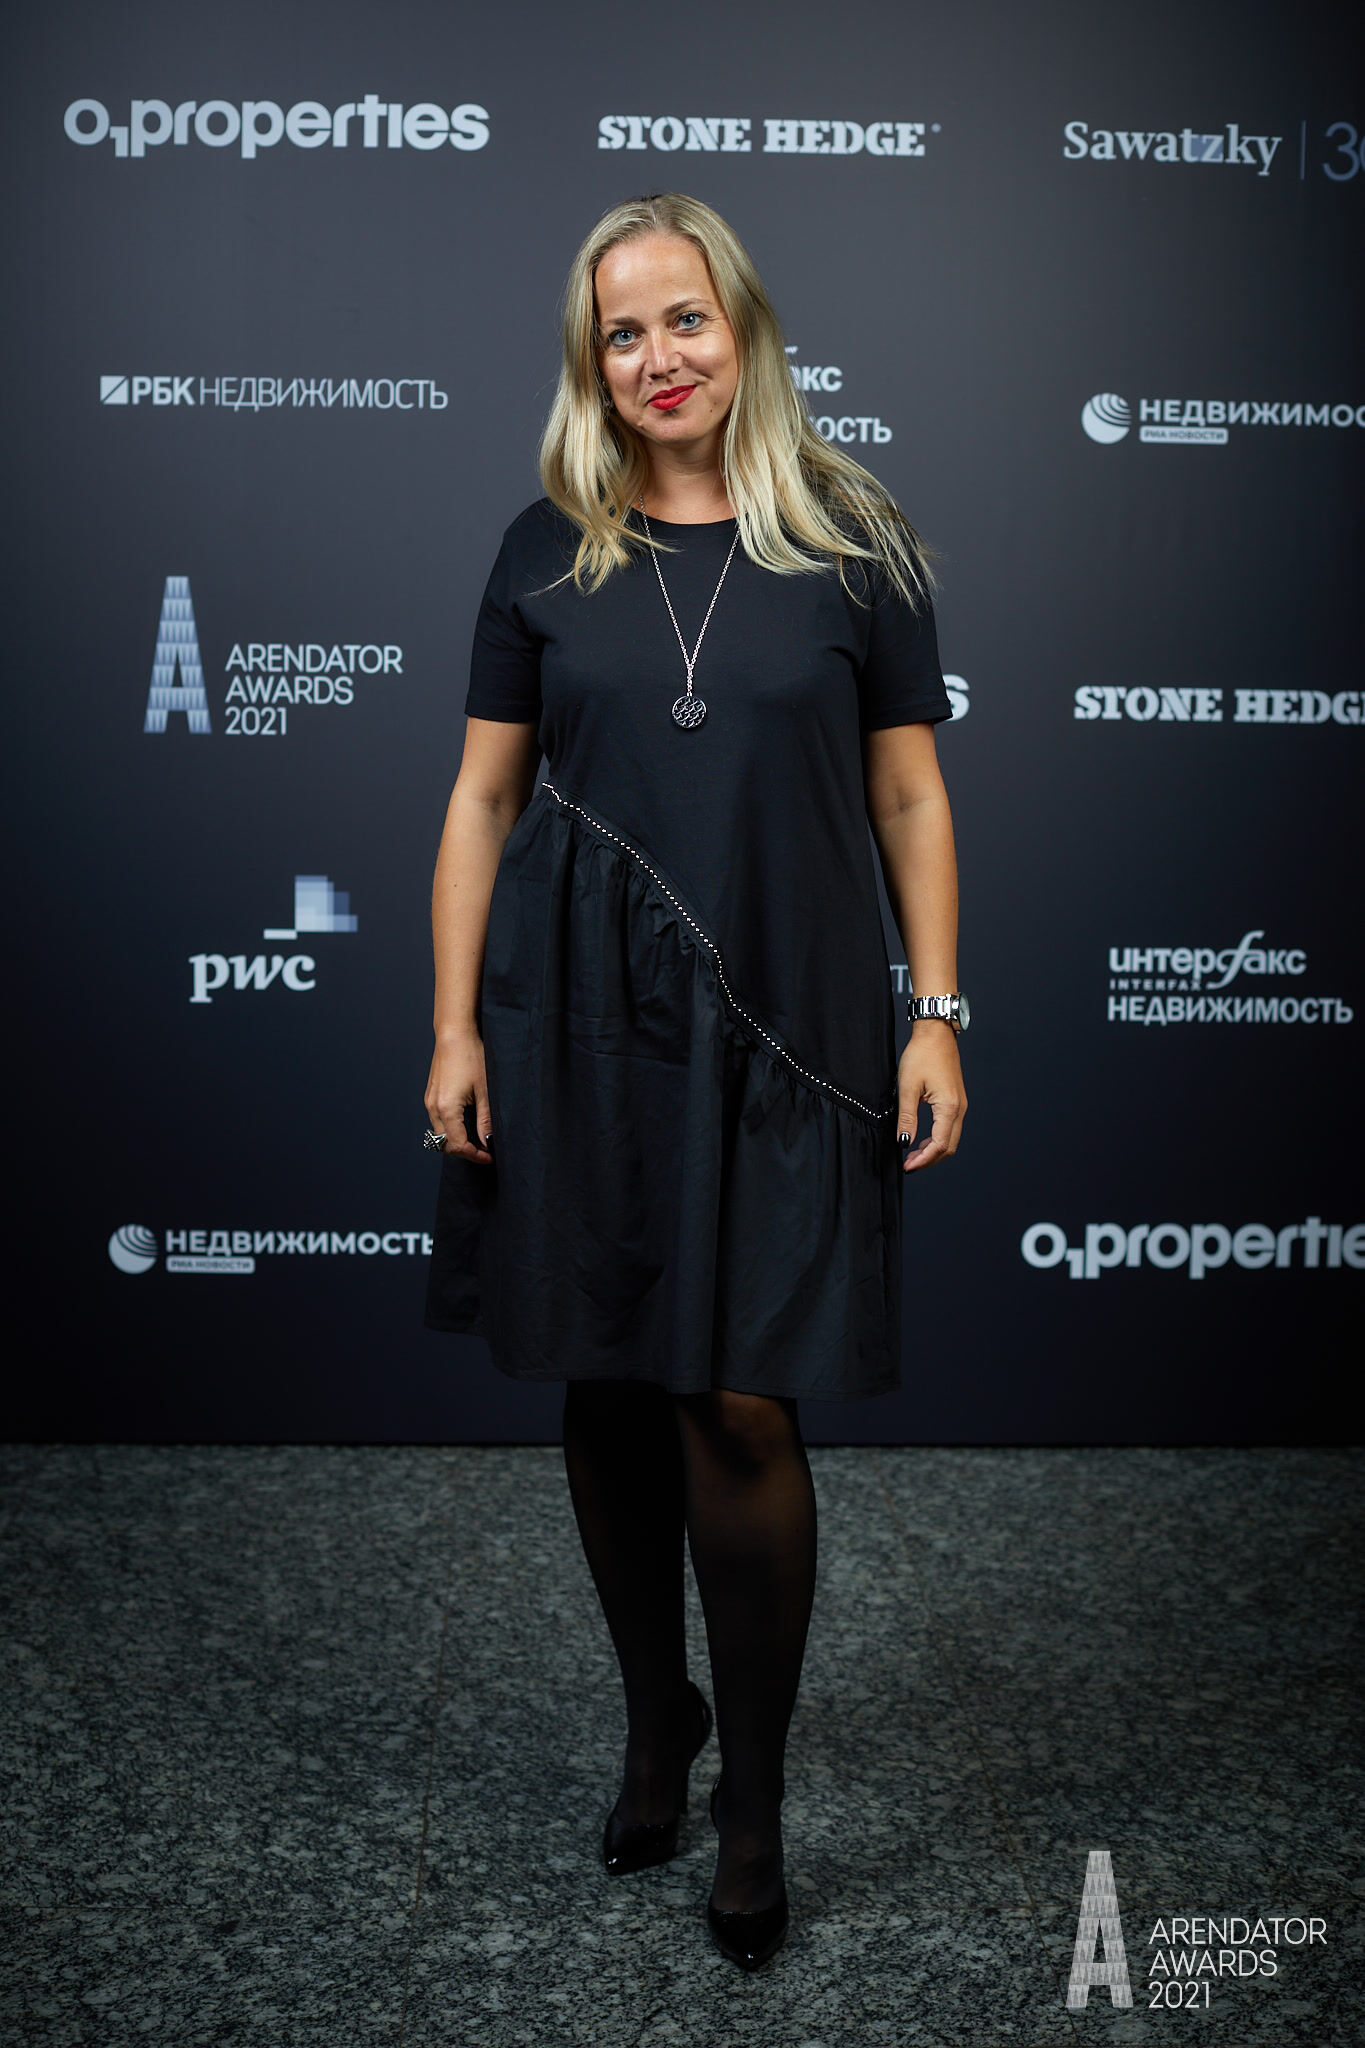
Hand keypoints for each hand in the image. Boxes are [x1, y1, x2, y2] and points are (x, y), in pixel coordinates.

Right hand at [425, 1029, 493, 1164]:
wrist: (454, 1034)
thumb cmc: (470, 1057)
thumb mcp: (485, 1091)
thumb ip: (485, 1120)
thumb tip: (487, 1141)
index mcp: (446, 1109)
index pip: (457, 1145)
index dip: (474, 1155)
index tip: (489, 1157)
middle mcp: (433, 1107)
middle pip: (445, 1143)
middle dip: (464, 1151)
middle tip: (484, 1151)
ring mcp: (429, 1101)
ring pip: (440, 1133)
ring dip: (457, 1140)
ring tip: (477, 1138)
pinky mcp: (431, 1095)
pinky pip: (438, 1120)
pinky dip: (451, 1128)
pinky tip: (467, 1122)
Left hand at [897, 1023, 965, 1172]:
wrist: (936, 1033)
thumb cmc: (922, 1054)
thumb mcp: (907, 1087)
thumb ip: (906, 1118)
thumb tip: (904, 1142)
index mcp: (948, 1107)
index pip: (939, 1145)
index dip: (923, 1160)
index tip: (906, 1166)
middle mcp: (959, 1108)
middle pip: (948, 1146)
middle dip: (929, 1160)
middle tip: (908, 1165)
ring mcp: (960, 1105)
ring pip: (950, 1139)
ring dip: (933, 1150)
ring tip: (912, 1155)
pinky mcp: (956, 1100)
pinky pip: (949, 1127)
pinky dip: (936, 1138)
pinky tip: (921, 1139)